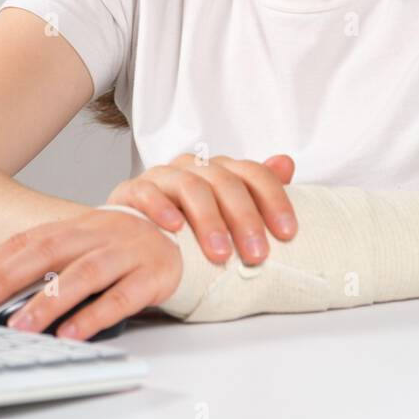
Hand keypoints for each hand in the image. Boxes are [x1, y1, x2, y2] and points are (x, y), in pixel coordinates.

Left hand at [0, 208, 182, 341]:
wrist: (175, 237)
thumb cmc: (115, 248)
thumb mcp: (77, 246)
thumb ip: (40, 264)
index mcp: (71, 227)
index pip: (23, 242)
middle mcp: (95, 235)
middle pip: (46, 253)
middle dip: (7, 279)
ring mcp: (124, 253)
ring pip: (82, 274)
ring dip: (48, 301)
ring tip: (20, 327)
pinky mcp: (151, 276)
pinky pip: (121, 297)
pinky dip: (96, 315)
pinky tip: (72, 334)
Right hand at [105, 152, 296, 264]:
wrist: (134, 232)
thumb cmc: (186, 224)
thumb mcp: (225, 212)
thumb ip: (257, 190)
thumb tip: (286, 163)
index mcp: (219, 169)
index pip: (253, 173)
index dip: (274, 200)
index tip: (288, 233)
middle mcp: (192, 167)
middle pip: (225, 181)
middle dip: (245, 218)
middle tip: (258, 255)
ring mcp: (161, 176)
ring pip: (190, 186)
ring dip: (209, 220)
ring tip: (221, 253)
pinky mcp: (130, 190)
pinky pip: (146, 192)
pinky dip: (161, 208)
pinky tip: (175, 228)